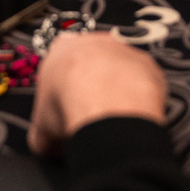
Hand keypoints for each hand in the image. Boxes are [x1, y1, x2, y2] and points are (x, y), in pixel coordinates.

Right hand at [28, 31, 167, 156]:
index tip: (65, 107)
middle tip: (90, 115)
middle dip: (92, 88)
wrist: (108, 106)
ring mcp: (124, 50)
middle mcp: (94, 42)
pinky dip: (140, 98)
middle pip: (92, 64)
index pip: (60, 63)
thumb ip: (43, 134)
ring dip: (118, 92)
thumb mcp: (41, 129)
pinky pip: (143, 82)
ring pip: (120, 71)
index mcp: (61, 49)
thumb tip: (49, 147)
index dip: (63, 89)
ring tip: (112, 120)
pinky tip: (132, 117)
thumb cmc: (70, 107)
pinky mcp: (148, 64)